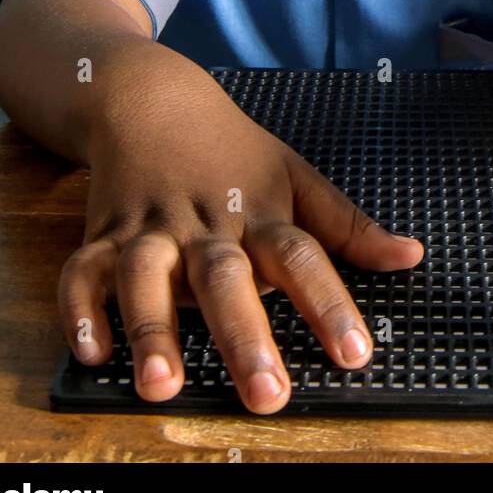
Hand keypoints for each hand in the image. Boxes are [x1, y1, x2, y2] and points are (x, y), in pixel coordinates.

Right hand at [58, 81, 423, 411]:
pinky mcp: (103, 235)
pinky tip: (91, 351)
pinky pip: (84, 272)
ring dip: (153, 330)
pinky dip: (82, 309)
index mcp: (259, 214)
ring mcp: (151, 229)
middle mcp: (205, 225)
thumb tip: (410, 256)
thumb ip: (348, 225)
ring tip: (162, 384)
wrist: (151, 98)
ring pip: (147, 277)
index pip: (302, 258)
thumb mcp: (295, 175)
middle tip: (267, 394)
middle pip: (226, 278)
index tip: (355, 353)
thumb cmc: (231, 150)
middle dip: (245, 336)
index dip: (330, 305)